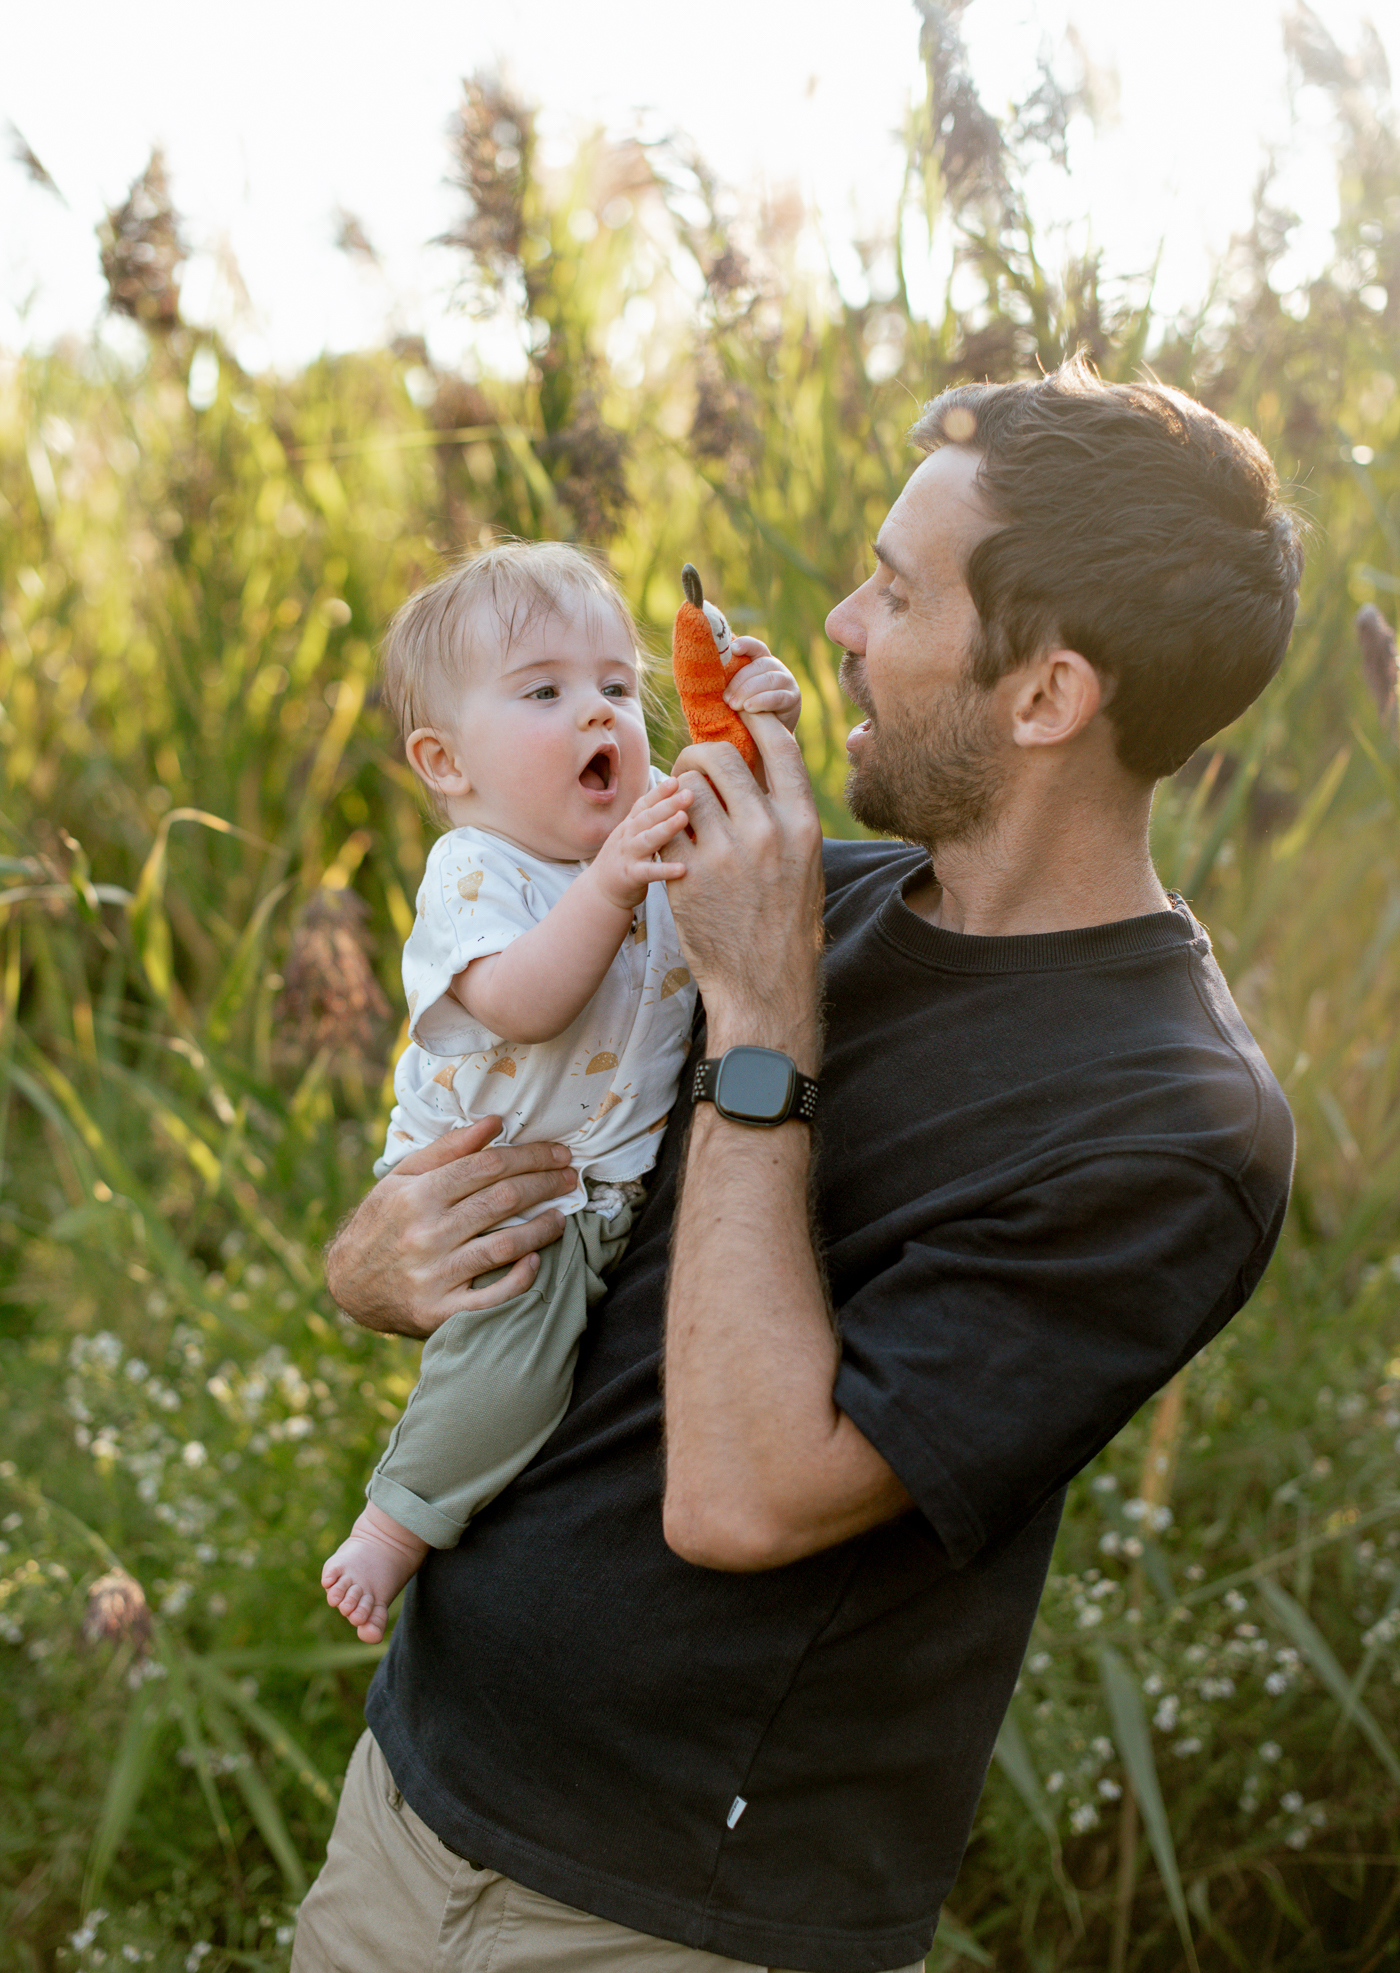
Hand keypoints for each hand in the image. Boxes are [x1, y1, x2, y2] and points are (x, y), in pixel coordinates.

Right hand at [324, 1118, 575, 1337]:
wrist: (347, 1284)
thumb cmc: (382, 1223)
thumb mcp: (402, 1178)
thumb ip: (448, 1150)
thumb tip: (494, 1123)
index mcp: (416, 1195)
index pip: (486, 1166)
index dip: (529, 1156)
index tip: (558, 1154)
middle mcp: (425, 1233)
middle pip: (502, 1200)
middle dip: (545, 1184)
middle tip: (571, 1178)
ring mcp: (434, 1275)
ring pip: (504, 1245)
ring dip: (543, 1227)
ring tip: (562, 1215)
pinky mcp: (439, 1311)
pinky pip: (492, 1297)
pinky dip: (520, 1278)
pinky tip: (536, 1260)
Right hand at [587, 775, 693, 912]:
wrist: (600, 891)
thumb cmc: (625, 860)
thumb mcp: (633, 836)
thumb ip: (651, 821)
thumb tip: (679, 803)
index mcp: (630, 825)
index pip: (644, 804)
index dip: (659, 792)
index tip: (676, 780)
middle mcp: (628, 837)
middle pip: (648, 817)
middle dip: (668, 804)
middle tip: (689, 793)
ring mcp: (628, 856)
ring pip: (647, 840)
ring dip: (666, 828)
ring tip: (684, 818)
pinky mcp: (631, 877)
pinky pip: (649, 873)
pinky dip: (665, 870)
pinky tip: (682, 868)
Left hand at [668, 715, 823, 1069]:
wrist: (766, 985)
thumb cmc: (786, 920)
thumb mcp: (804, 862)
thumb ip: (783, 813)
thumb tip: (757, 762)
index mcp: (802, 823)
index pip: (778, 744)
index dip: (754, 717)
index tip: (737, 713)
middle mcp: (766, 832)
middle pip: (719, 756)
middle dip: (698, 755)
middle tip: (691, 772)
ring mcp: (725, 855)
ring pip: (684, 786)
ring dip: (675, 789)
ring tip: (679, 808)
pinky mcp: (688, 876)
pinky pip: (663, 826)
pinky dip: (661, 825)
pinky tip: (668, 838)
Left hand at [724, 639, 801, 734]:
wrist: (768, 735)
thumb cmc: (748, 711)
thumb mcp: (738, 694)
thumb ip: (731, 684)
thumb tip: (709, 677)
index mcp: (761, 661)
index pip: (756, 647)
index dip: (746, 644)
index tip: (733, 649)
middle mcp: (776, 668)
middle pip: (760, 665)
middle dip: (740, 681)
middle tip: (726, 699)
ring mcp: (787, 681)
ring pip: (769, 679)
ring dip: (748, 692)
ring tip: (734, 706)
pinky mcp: (792, 698)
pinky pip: (778, 696)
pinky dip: (761, 701)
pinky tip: (749, 708)